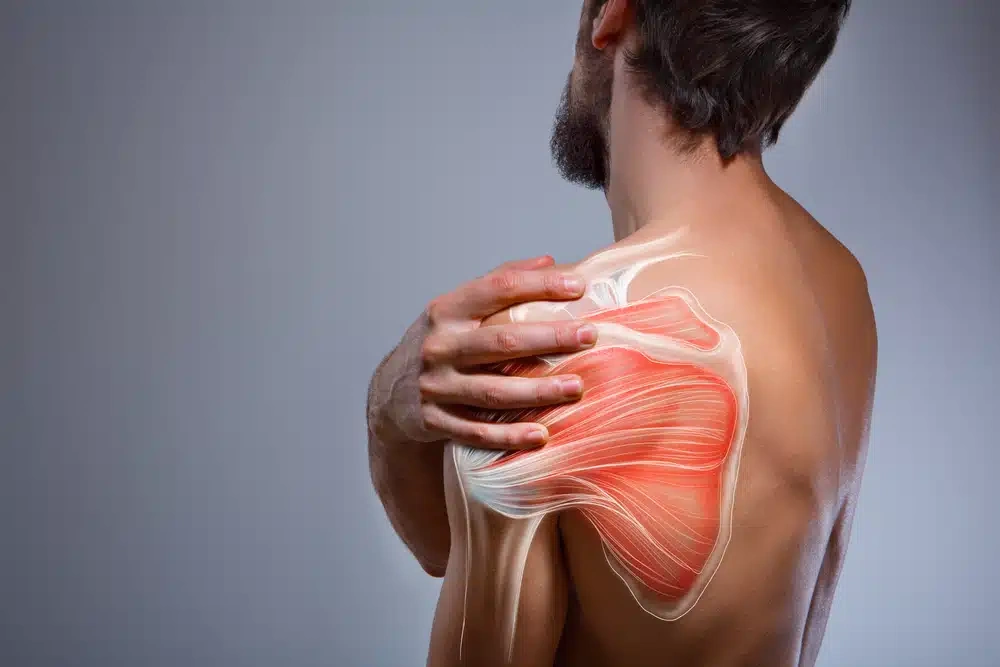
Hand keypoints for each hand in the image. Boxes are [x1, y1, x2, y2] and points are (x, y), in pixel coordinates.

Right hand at [380, 255, 596, 449]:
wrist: (389, 393)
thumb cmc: (441, 341)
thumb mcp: (458, 307)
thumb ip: (501, 282)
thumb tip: (551, 262)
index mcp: (447, 310)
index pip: (497, 290)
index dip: (539, 286)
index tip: (579, 287)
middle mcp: (440, 345)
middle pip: (501, 341)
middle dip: (549, 338)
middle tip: (590, 335)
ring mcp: (435, 386)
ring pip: (492, 391)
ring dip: (538, 391)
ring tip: (577, 387)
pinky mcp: (434, 421)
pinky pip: (477, 431)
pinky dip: (509, 435)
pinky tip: (542, 435)